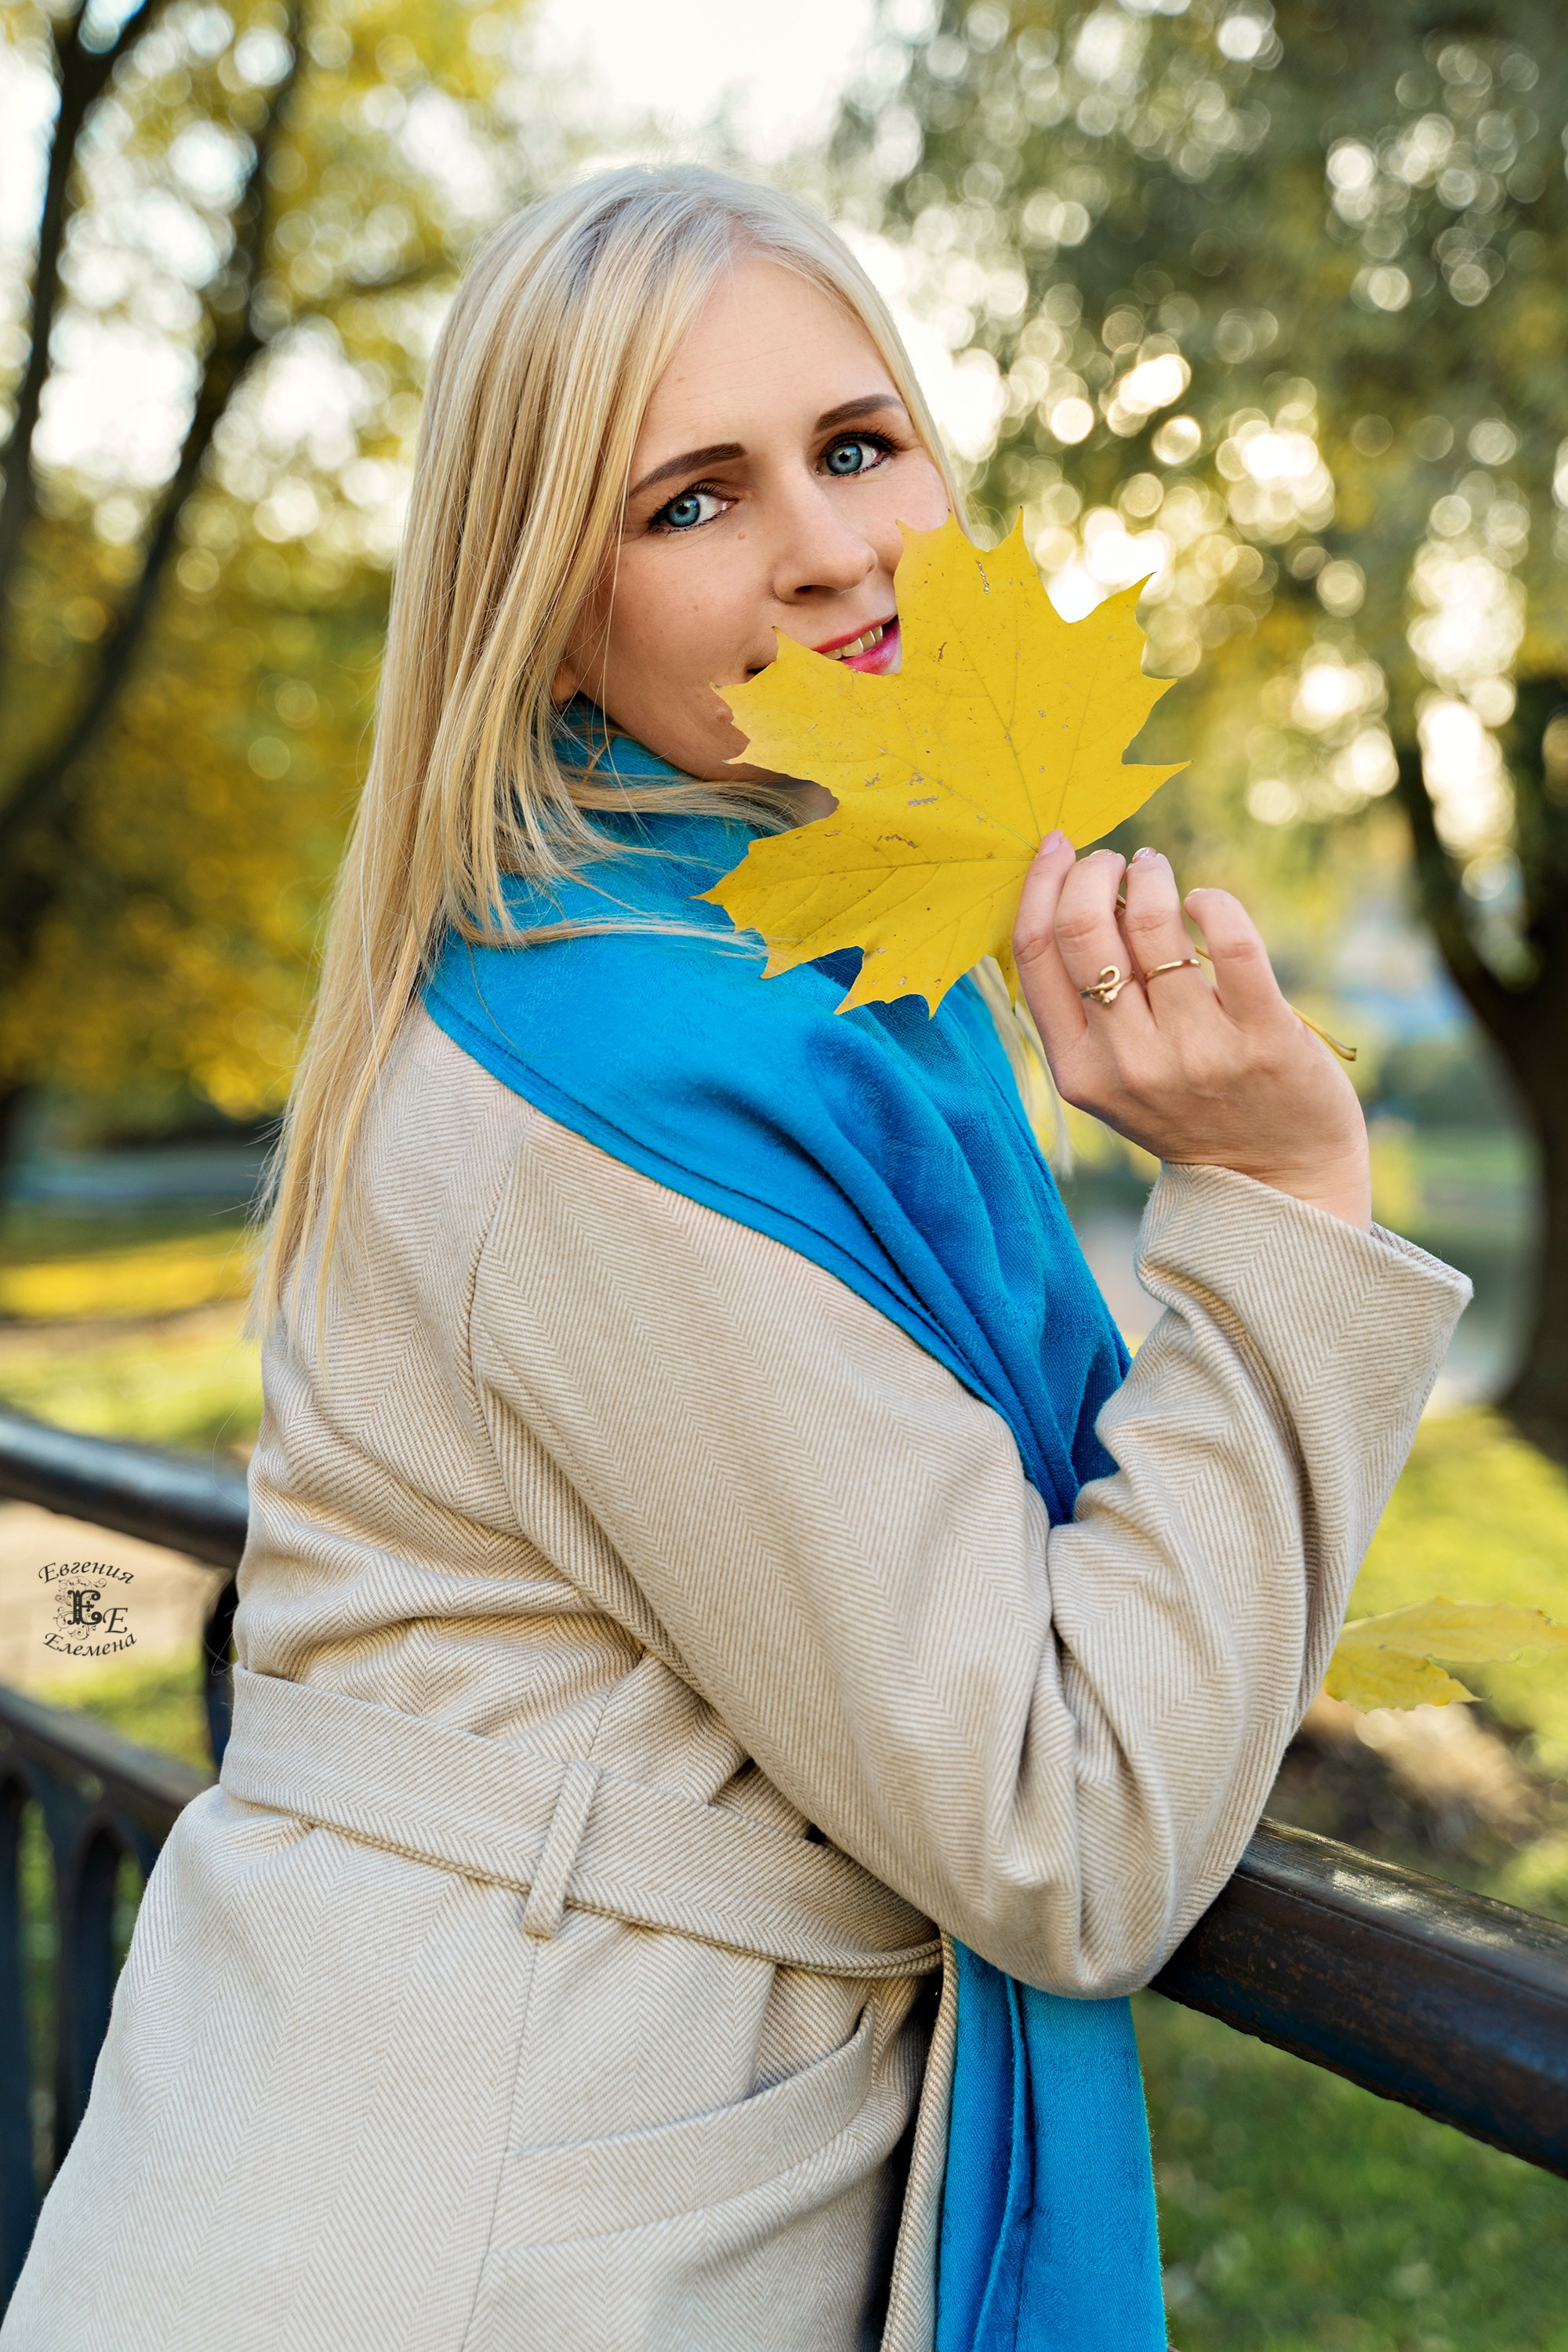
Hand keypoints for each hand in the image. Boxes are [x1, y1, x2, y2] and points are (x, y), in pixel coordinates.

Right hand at [1014, 836, 1371, 1228]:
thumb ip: (1089, 1010)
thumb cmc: (1190, 1112)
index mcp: (1079, 1070)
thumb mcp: (1116, 1080)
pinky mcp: (1262, 1036)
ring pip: (1151, 923)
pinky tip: (1206, 902)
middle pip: (1082, 928)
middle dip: (1093, 869)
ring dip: (1152, 875)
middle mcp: (1128, 1062)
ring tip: (1156, 870)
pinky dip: (1212, 902)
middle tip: (1115, 860)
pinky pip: (1228, 940)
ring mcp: (1195, 1051)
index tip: (1057, 848)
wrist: (1276, 1181)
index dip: (1040, 884)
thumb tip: (1077, 897)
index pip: (1033, 954)